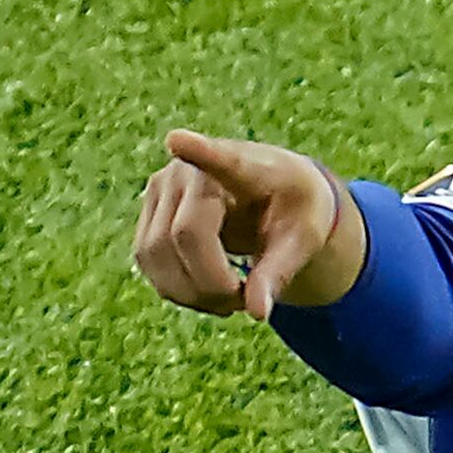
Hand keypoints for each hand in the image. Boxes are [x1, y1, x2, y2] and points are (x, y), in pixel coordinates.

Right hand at [133, 129, 350, 321]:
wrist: (276, 193)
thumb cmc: (295, 209)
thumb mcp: (304, 240)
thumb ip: (281, 271)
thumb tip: (258, 312)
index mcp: (244, 164)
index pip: (219, 158)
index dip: (197, 151)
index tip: (178, 140)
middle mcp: (190, 170)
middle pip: (181, 237)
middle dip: (210, 284)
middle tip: (246, 303)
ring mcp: (161, 190)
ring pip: (154, 255)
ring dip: (190, 293)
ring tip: (232, 299)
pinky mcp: (149, 214)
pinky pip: (148, 262)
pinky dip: (177, 289)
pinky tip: (208, 291)